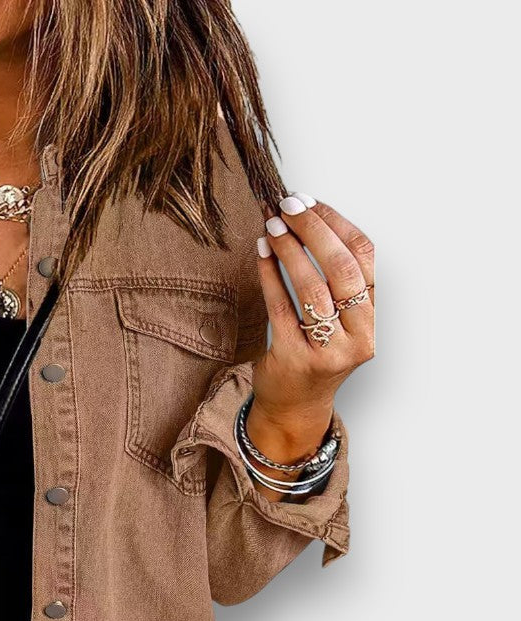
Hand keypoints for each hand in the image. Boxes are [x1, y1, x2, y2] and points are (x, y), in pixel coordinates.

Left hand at [247, 193, 374, 483]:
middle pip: (342, 270)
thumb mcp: (338, 322)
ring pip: (312, 288)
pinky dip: (270, 276)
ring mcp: (326, 351)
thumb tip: (307, 218)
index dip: (338, 225)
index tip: (312, 202)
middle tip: (288, 205)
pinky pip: (281, 308)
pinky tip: (261, 254)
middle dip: (314, 231)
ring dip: (290, 250)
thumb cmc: (314, 355)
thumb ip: (335, 282)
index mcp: (370, 321)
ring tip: (272, 225)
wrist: (295, 407)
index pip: (364, 259)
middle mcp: (356, 337)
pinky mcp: (293, 359)